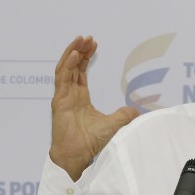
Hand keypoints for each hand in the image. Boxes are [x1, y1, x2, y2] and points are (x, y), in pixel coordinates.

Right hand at [49, 36, 138, 180]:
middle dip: (78, 50)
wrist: (79, 156)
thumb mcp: (114, 124)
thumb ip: (124, 115)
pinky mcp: (59, 102)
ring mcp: (62, 98)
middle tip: (86, 37)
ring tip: (80, 40)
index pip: (79, 72)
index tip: (93, 44)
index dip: (85, 57)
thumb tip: (136, 111)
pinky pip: (62, 79)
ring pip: (64, 69)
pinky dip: (67, 65)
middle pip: (71, 66)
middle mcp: (69, 95)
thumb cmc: (91, 143)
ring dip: (71, 53)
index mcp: (79, 98)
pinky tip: (74, 54)